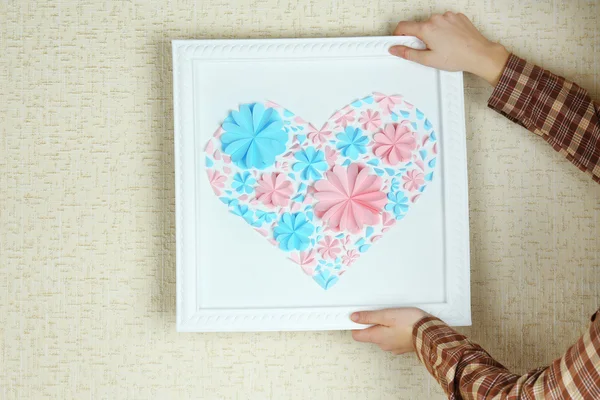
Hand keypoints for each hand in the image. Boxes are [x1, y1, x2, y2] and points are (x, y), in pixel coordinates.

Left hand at [351, 308, 429, 354]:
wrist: (431, 334)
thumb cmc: (410, 323)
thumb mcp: (386, 315)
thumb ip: (369, 317)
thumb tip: (354, 317)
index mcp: (377, 337)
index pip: (357, 335)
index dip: (355, 325)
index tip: (357, 316)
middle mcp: (384, 345)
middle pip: (370, 334)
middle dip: (372, 323)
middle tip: (381, 313)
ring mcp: (394, 347)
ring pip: (383, 336)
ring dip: (385, 327)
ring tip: (394, 317)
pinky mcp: (403, 346)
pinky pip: (394, 338)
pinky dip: (395, 331)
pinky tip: (402, 323)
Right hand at [389, 12, 509, 85]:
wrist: (479, 54)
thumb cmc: (457, 57)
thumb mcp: (428, 60)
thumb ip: (408, 53)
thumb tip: (395, 49)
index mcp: (427, 28)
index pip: (403, 26)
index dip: (398, 35)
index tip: (400, 41)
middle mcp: (436, 19)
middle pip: (419, 26)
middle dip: (419, 37)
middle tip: (427, 49)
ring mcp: (448, 16)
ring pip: (432, 23)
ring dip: (432, 33)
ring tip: (442, 46)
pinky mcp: (457, 16)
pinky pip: (444, 21)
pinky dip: (444, 29)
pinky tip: (450, 40)